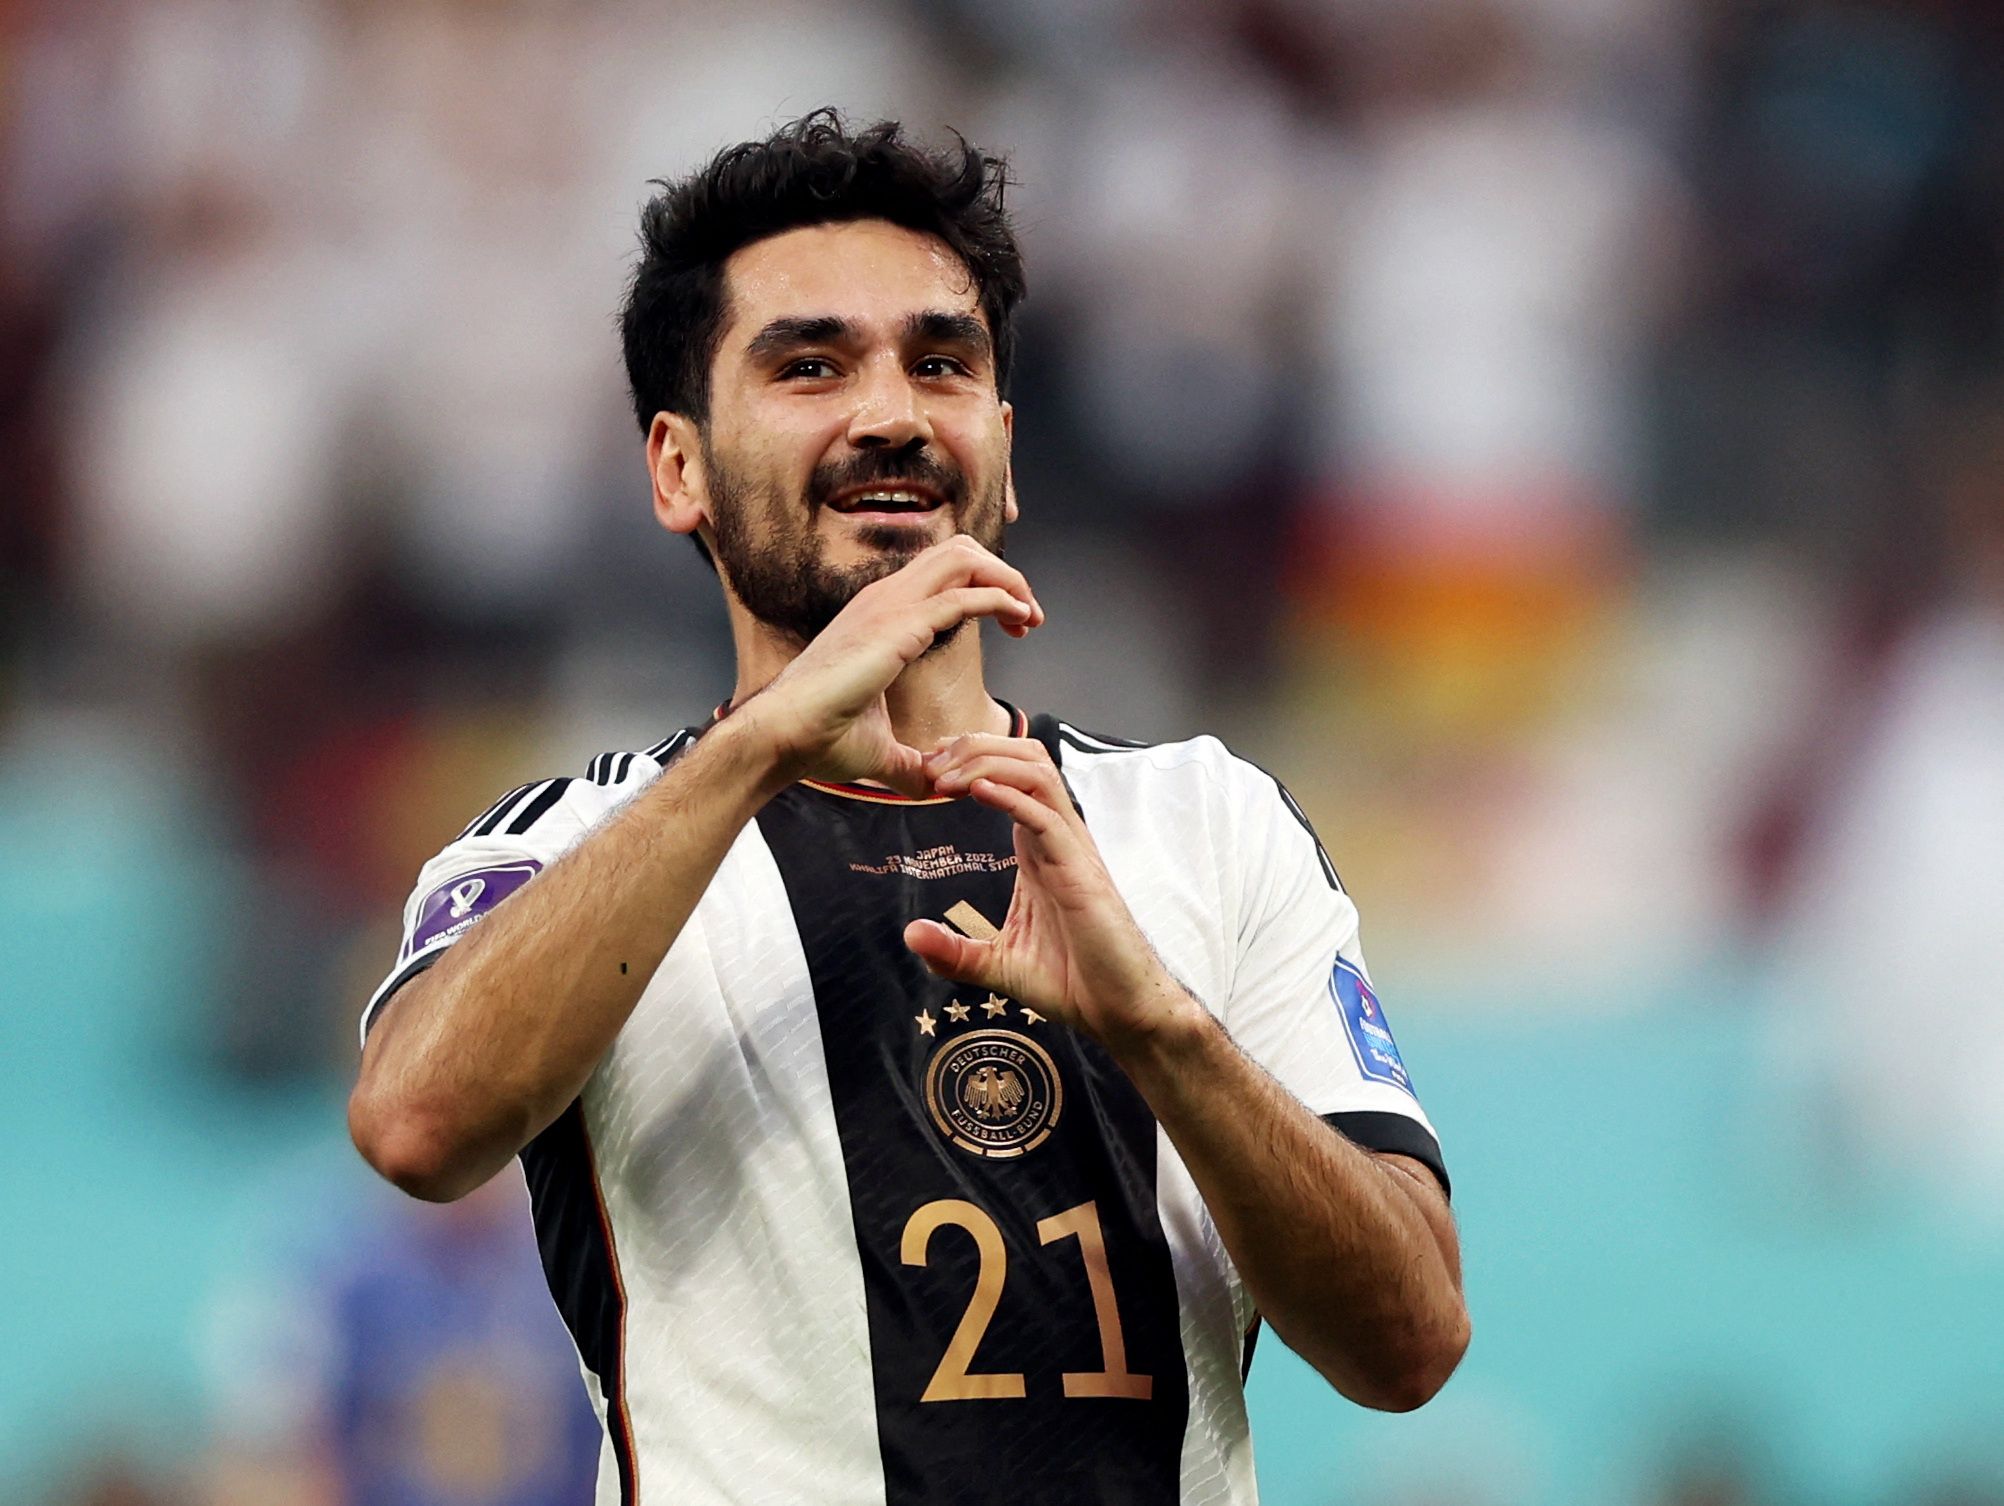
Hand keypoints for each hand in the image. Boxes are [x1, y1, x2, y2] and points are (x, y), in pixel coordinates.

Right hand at [739, 536, 1043, 796]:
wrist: (784, 735)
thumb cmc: (819, 738)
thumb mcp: (879, 749)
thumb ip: (909, 762)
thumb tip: (928, 783)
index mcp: (879, 613)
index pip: (940, 572)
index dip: (983, 587)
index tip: (1013, 621)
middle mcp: (884, 597)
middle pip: (957, 550)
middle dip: (1002, 575)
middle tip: (1028, 616)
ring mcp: (890, 605)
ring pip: (964, 558)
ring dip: (1007, 581)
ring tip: (1030, 617)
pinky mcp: (901, 625)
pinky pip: (963, 595)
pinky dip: (1000, 600)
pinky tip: (1020, 620)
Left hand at [902, 735, 1205, 1049]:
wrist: (1118, 1010)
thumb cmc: (1072, 981)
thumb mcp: (997, 966)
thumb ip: (954, 952)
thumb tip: (910, 934)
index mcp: (1037, 849)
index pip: (1010, 778)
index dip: (969, 762)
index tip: (927, 771)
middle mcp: (1057, 838)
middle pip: (1024, 758)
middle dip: (975, 748)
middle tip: (930, 766)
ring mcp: (1072, 851)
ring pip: (1037, 774)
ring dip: (988, 763)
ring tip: (947, 777)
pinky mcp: (1081, 872)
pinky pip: (1047, 818)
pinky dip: (1013, 798)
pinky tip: (980, 792)